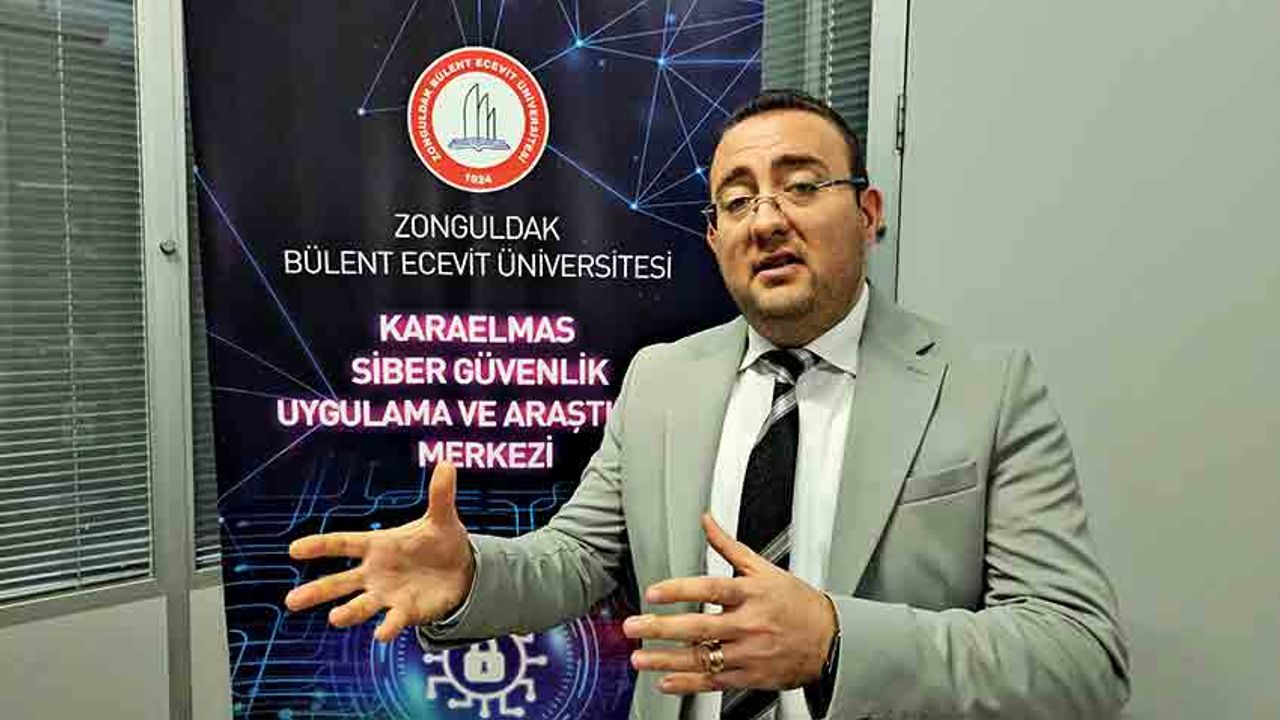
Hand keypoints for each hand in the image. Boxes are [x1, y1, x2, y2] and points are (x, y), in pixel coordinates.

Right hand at [284, 461, 473, 641]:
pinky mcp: (405, 612)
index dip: (320, 545)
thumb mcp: (441, 518)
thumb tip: (447, 462)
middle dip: (317, 590)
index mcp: (377, 545)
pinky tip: (381, 634)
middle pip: (340, 582)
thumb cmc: (440, 541)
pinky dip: (387, 627)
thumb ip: (440, 495)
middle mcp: (375, 572)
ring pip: (359, 606)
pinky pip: (392, 621)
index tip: (294, 549)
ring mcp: (387, 594)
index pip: (344, 543)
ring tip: (334, 618)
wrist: (461, 571)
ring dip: (347, 613)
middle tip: (292, 601)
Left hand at [623, 513, 837, 694]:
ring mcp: (749, 653)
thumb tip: (707, 520)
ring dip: (667, 660)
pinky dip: (689, 683)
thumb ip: (729, 546)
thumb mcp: (765, 568)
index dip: (680, 589)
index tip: (654, 592)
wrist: (830, 639)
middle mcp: (749, 624)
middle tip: (634, 626)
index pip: (711, 588)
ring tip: (640, 658)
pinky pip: (715, 681)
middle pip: (700, 627)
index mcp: (752, 593)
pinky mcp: (750, 676)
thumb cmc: (796, 602)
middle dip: (662, 628)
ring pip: (703, 658)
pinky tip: (666, 681)